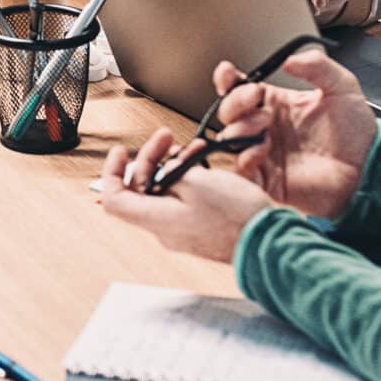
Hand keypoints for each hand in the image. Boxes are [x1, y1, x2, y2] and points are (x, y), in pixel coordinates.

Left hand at [95, 134, 272, 261]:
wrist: (269, 242)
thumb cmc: (238, 217)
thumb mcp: (198, 181)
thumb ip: (172, 171)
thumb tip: (166, 168)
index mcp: (156, 219)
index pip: (114, 198)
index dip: (112, 172)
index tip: (121, 152)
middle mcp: (164, 229)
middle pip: (140, 189)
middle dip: (151, 159)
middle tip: (166, 138)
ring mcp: (182, 231)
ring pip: (163, 192)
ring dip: (173, 166)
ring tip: (192, 149)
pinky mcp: (198, 229)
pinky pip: (182, 201)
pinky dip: (187, 180)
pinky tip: (202, 165)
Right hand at [203, 46, 375, 220]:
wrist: (369, 168)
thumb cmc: (358, 133)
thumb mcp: (342, 87)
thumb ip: (317, 66)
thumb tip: (289, 58)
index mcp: (276, 104)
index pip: (240, 89)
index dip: (227, 79)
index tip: (229, 73)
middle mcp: (265, 128)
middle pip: (229, 112)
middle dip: (235, 101)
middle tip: (255, 98)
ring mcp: (265, 154)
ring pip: (229, 139)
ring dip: (239, 127)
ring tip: (263, 124)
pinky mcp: (268, 180)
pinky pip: (242, 170)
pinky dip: (245, 157)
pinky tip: (262, 148)